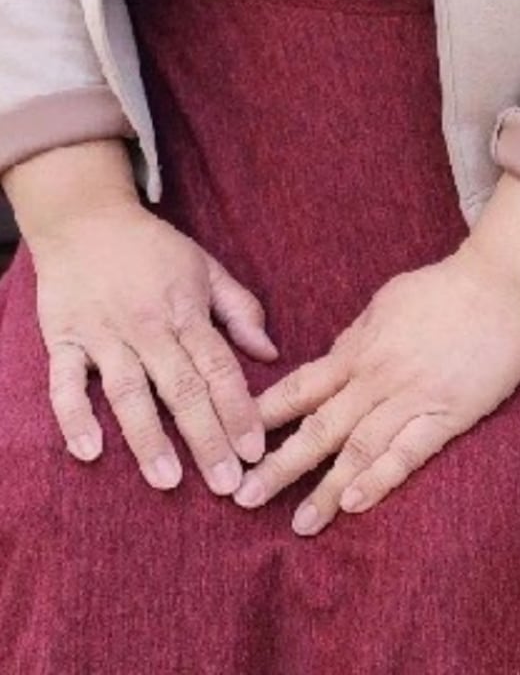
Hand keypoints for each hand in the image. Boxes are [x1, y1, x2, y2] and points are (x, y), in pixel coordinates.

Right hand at [23, 194, 275, 495]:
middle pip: (182, 390)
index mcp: (188, 314)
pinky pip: (66, 386)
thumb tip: (270, 352)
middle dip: (206, 438)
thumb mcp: (207, 268)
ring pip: (129, 394)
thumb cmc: (153, 248)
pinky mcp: (64, 342)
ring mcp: (104, 337)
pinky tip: (90, 451)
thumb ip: (240, 311)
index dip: (239, 410)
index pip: (220, 370)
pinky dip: (75, 418)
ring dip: (148, 439)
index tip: (255, 450)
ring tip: (168, 480)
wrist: (85, 220)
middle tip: (225, 484)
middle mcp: (149, 329)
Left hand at [233, 244, 519, 534]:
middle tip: (243, 499)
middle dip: (278, 466)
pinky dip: (381, 477)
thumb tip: (335, 359)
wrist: (506, 283)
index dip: (264, 419)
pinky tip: (356, 503)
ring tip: (300, 523)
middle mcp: (376, 378)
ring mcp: (412, 397)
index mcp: (358, 350)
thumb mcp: (388, 301)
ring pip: (358, 448)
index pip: (298, 389)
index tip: (231, 447)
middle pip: (318, 427)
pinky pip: (409, 451)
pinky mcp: (449, 413)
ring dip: (326, 488)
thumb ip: (359, 337)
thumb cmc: (449, 286)